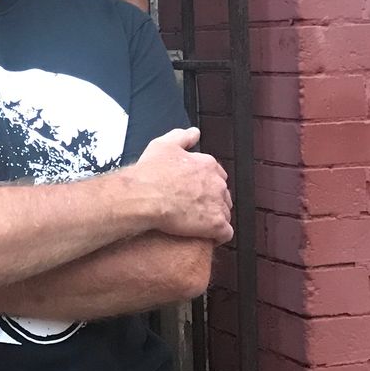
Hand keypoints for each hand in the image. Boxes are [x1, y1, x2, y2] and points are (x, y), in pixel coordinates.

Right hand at [135, 127, 232, 242]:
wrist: (144, 197)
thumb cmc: (150, 173)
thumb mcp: (163, 145)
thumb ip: (182, 137)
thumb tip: (195, 132)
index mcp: (207, 165)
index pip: (217, 175)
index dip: (205, 185)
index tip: (194, 192)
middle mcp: (217, 183)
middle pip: (222, 195)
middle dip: (211, 202)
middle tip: (193, 209)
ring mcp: (218, 204)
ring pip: (224, 214)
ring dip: (214, 219)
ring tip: (197, 225)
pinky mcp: (215, 225)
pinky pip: (225, 233)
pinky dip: (218, 236)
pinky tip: (207, 238)